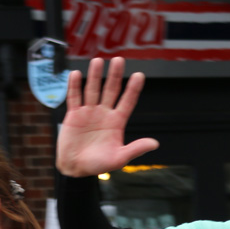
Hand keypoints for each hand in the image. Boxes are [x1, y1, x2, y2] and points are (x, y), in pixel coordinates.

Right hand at [56, 56, 159, 176]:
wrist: (75, 169)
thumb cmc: (98, 165)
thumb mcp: (119, 158)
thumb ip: (136, 149)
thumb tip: (155, 144)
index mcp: (117, 123)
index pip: (127, 102)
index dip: (133, 89)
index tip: (139, 75)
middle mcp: (104, 114)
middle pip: (111, 90)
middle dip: (115, 76)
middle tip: (119, 60)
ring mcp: (88, 113)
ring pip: (93, 90)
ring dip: (95, 76)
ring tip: (98, 61)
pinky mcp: (74, 115)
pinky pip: (74, 98)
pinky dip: (75, 86)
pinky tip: (76, 74)